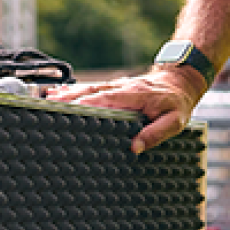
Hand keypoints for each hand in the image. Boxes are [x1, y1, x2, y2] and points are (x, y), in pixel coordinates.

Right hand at [47, 68, 203, 153]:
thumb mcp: (174, 122)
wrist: (181, 82)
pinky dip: (75, 90)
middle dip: (71, 98)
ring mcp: (118, 85)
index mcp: (136, 95)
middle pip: (92, 91)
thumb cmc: (177, 104)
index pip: (108, 98)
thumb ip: (155, 134)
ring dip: (69, 92)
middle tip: (50, 106)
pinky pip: (92, 87)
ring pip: (89, 87)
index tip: (71, 109)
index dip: (88, 103)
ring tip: (48, 99)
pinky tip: (59, 94)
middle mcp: (123, 87)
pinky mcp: (115, 86)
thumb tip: (135, 147)